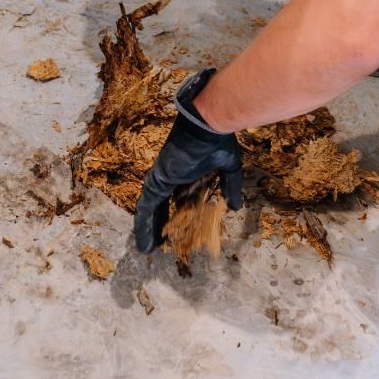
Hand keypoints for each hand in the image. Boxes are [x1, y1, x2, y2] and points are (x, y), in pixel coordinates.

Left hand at [132, 69, 244, 253]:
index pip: (180, 199)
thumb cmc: (217, 142)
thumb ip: (230, 187)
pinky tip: (143, 243)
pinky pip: (146, 208)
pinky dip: (143, 226)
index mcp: (187, 174)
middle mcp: (172, 177)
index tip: (181, 231)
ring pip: (152, 210)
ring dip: (149, 230)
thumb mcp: (228, 168)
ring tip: (147, 250)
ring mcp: (161, 179)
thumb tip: (235, 207)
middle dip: (161, 224)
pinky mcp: (155, 182)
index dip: (179, 215)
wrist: (207, 128)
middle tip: (161, 243)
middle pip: (163, 206)